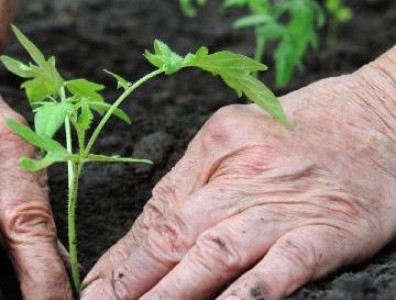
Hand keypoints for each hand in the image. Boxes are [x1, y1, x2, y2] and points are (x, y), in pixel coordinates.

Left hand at [80, 56, 395, 298]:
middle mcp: (243, 172)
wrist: (382, 116)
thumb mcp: (239, 139)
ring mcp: (285, 203)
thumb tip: (146, 238)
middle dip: (134, 278)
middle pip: (176, 232)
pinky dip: (250, 293)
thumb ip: (195, 185)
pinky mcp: (328, 229)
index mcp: (216, 145)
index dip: (123, 256)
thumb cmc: (304, 131)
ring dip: (174, 291)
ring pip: (216, 251)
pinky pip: (283, 266)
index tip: (96, 286)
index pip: (157, 210)